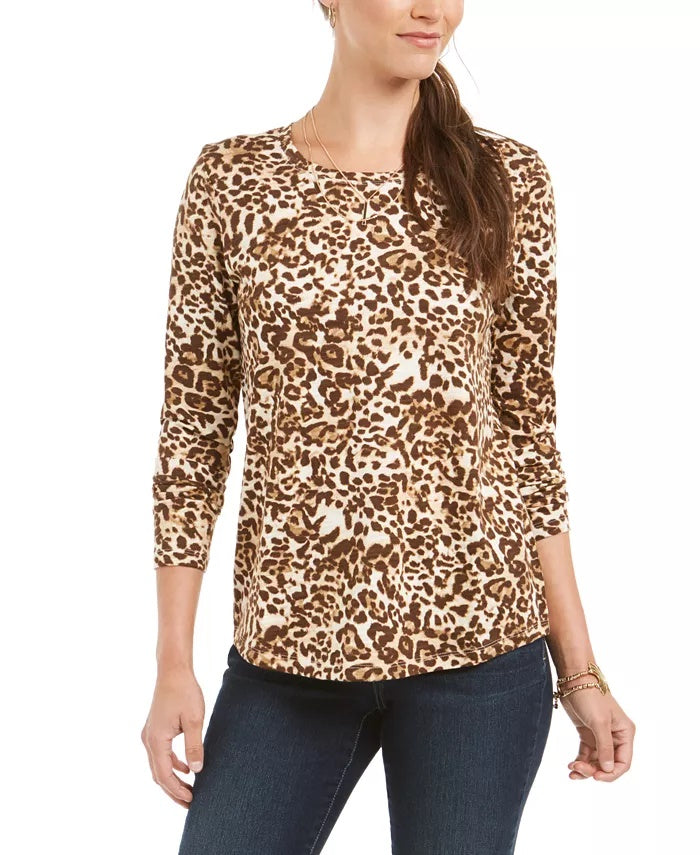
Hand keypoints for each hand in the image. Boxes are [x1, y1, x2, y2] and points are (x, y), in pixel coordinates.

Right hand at [141, 665, 205, 807]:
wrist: (173, 671)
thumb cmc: (184, 692)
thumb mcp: (193, 720)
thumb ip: (194, 747)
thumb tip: (196, 771)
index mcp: (156, 740)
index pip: (164, 775)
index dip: (177, 791)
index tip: (191, 800)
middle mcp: (148, 740)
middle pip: (159, 775)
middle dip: (173, 791)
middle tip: (190, 804)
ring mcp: (149, 735)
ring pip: (159, 766)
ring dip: (172, 779)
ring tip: (188, 791)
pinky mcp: (154, 729)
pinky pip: (161, 754)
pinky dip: (172, 764)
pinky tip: (185, 769)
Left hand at [561, 686, 634, 781]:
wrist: (573, 679)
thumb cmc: (590, 696)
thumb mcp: (599, 722)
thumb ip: (605, 747)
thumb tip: (608, 769)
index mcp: (625, 733)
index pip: (623, 762)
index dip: (611, 773)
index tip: (596, 777)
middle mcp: (615, 736)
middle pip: (608, 764)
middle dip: (594, 770)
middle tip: (577, 769)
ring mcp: (601, 736)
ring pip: (596, 761)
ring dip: (585, 768)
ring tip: (571, 769)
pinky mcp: (587, 734)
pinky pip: (586, 754)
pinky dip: (580, 762)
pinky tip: (571, 766)